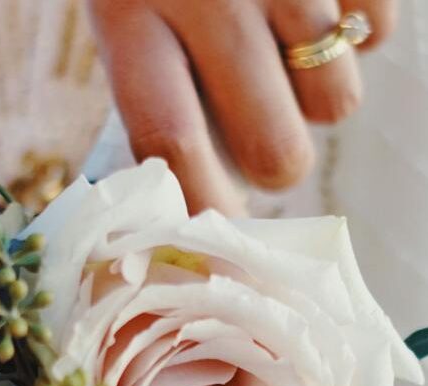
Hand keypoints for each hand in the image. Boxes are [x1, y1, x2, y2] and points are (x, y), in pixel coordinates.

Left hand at [89, 0, 396, 214]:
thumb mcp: (128, 4)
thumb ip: (159, 84)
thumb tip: (209, 193)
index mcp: (127, 8)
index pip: (167, 136)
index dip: (200, 204)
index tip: (217, 241)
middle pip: (273, 147)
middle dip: (278, 168)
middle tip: (268, 148)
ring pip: (337, 103)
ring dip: (317, 94)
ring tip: (282, 48)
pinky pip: (379, 34)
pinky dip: (357, 32)